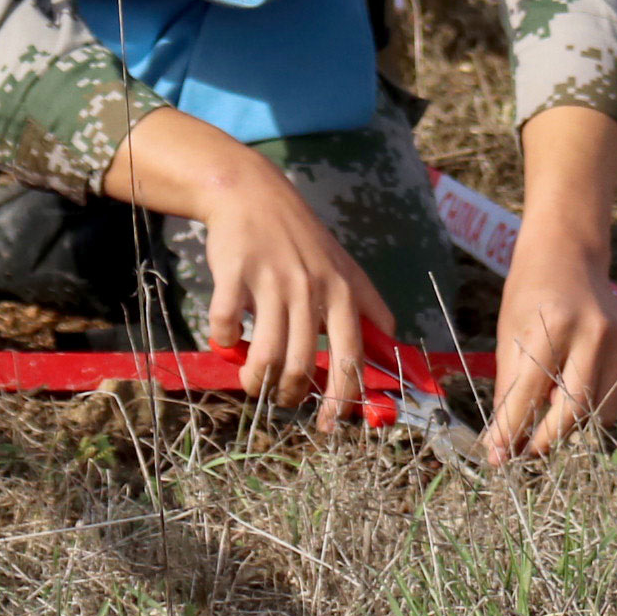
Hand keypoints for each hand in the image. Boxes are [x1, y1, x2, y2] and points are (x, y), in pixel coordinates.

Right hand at [102, 106, 390, 429]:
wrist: (251, 193)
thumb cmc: (300, 235)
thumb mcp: (342, 264)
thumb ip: (365, 303)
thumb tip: (391, 341)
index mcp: (341, 291)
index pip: (351, 356)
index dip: (344, 397)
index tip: (331, 422)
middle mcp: (311, 288)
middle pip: (304, 365)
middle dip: (292, 394)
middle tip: (283, 397)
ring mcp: (272, 281)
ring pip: (267, 355)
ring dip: (258, 380)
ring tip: (255, 381)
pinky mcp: (235, 273)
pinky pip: (227, 326)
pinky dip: (225, 341)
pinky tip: (228, 338)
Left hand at [484, 220, 616, 461]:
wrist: (568, 256)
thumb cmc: (529, 295)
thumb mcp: (508, 336)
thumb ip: (510, 390)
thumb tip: (501, 446)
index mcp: (554, 324)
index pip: (531, 394)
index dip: (512, 430)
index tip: (498, 457)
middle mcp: (596, 332)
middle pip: (575, 410)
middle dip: (547, 440)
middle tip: (525, 452)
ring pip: (600, 411)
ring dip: (572, 427)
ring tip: (548, 422)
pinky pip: (616, 397)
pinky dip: (594, 407)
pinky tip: (576, 390)